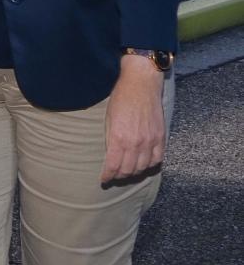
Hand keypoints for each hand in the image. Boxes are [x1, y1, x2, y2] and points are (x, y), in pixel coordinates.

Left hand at [100, 57, 166, 184]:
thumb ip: (110, 139)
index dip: (108, 176)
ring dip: (134, 172)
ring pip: (143, 167)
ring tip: (128, 172)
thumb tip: (111, 155)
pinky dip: (150, 165)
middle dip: (120, 176)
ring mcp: (150, 141)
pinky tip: (144, 164)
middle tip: (114, 176)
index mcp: (119, 138)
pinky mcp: (160, 137)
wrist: (141, 85)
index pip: (113, 166)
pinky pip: (158, 159)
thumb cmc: (121, 99)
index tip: (104, 180)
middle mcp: (136, 143)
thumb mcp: (108, 119)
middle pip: (128, 169)